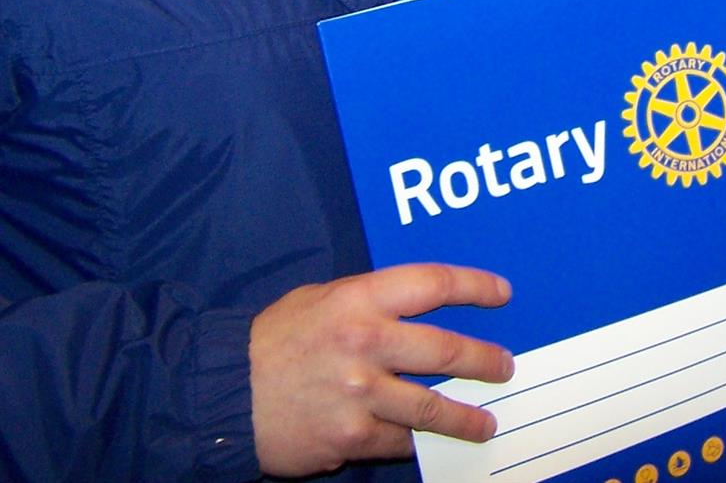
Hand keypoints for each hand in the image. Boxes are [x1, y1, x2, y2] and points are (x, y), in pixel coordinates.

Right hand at [249, 263, 515, 476]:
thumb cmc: (272, 341)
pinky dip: (414, 442)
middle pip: (447, 349)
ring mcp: (360, 393)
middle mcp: (365, 342)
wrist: (220, 395)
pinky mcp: (350, 436)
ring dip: (465, 416)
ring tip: (486, 422)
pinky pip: (397, 441)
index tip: (502, 294)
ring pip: (432, 406)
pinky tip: (427, 443)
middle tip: (505, 367)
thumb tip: (419, 306)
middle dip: (485, 360)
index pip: (434, 283)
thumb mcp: (319, 300)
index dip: (475, 287)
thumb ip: (369, 301)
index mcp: (359, 299)